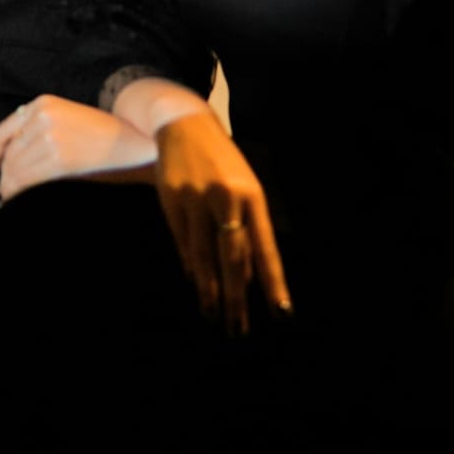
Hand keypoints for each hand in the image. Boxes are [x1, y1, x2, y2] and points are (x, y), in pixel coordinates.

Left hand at [0, 95, 156, 201]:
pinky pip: (28, 180)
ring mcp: (49, 137)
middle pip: (10, 153)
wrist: (135, 140)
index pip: (5, 131)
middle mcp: (42, 117)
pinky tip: (19, 199)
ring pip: (16, 169)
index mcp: (42, 103)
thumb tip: (12, 158)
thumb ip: (41, 128)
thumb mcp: (68, 117)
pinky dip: (19, 192)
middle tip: (3, 191)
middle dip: (4, 175)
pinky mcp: (59, 158)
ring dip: (10, 187)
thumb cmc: (104, 134)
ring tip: (9, 198)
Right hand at [153, 109, 290, 335]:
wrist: (184, 125)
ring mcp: (196, 199)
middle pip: (233, 257)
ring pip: (204, 255)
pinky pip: (183, 243)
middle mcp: (226, 198)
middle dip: (237, 296)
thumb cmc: (223, 162)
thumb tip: (248, 275)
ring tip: (214, 315)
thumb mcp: (244, 186)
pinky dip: (191, 266)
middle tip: (239, 328)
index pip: (266, 247)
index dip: (273, 282)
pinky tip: (195, 283)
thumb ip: (248, 226)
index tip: (282, 313)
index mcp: (252, 195)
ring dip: (210, 289)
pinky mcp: (171, 200)